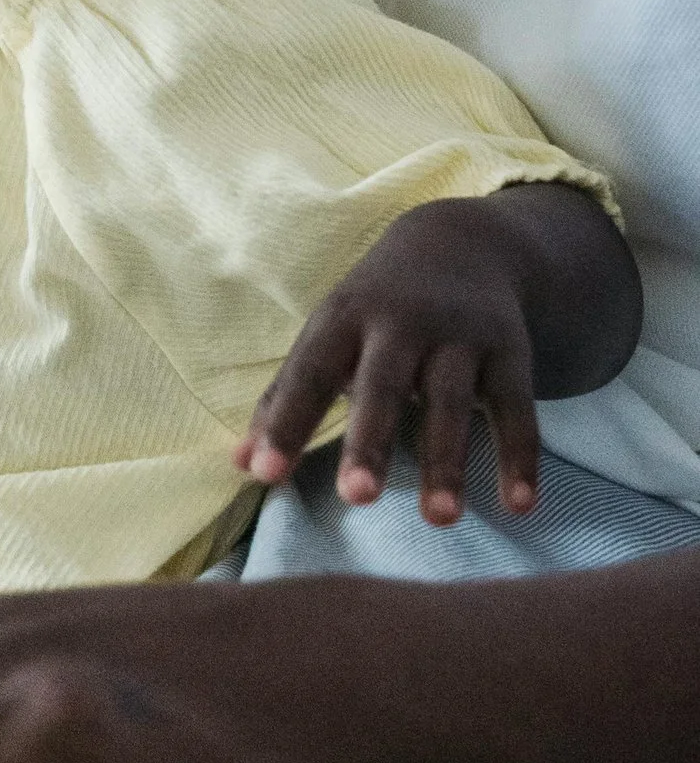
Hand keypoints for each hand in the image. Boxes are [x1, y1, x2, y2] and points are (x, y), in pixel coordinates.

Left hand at [238, 192, 571, 524]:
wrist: (460, 243)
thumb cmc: (376, 309)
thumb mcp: (328, 336)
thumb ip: (286, 400)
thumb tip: (241, 465)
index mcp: (345, 319)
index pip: (309, 373)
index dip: (285, 421)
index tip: (264, 475)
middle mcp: (402, 324)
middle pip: (383, 384)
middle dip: (370, 439)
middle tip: (356, 498)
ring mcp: (460, 336)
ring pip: (452, 401)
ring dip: (446, 461)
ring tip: (439, 519)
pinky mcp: (510, 352)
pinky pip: (516, 408)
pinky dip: (521, 456)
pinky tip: (519, 505)